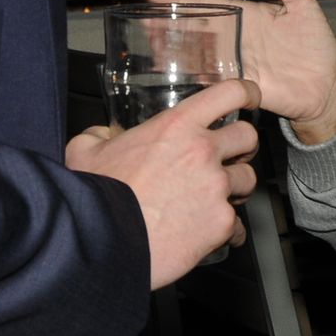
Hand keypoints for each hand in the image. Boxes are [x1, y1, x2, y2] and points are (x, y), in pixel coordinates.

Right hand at [64, 78, 262, 288]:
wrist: (103, 242)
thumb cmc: (95, 196)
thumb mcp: (85, 151)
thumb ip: (99, 136)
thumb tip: (101, 136)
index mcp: (177, 126)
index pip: (230, 92)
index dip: (246, 92)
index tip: (250, 98)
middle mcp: (203, 151)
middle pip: (248, 136)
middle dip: (241, 147)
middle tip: (228, 157)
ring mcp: (216, 187)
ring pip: (247, 180)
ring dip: (234, 188)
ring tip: (213, 198)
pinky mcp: (221, 223)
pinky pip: (238, 225)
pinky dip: (228, 231)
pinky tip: (211, 235)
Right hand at [143, 0, 335, 141]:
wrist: (325, 86)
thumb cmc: (315, 45)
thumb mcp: (303, 6)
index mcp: (246, 15)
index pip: (208, 2)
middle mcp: (235, 38)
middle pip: (195, 28)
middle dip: (168, 23)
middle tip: (143, 19)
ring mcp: (236, 62)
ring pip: (198, 53)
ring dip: (174, 49)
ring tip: (151, 44)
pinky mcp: (240, 84)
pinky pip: (213, 80)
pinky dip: (195, 76)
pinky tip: (175, 73)